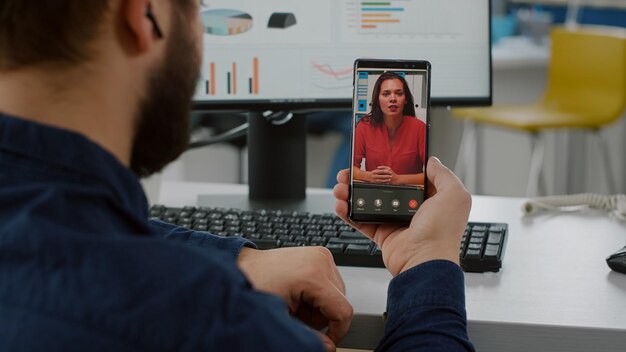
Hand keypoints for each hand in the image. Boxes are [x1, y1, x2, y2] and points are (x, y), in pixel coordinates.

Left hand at [237, 246, 352, 350]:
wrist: (244, 266)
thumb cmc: (255, 286)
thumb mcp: (282, 317)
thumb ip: (308, 334)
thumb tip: (329, 347)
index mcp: (313, 275)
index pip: (343, 310)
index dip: (338, 331)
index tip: (327, 340)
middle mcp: (321, 260)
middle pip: (340, 302)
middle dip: (321, 315)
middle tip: (296, 312)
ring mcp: (321, 255)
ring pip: (337, 292)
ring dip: (320, 303)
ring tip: (296, 300)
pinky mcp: (320, 254)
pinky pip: (331, 281)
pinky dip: (319, 291)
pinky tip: (300, 291)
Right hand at [334, 157, 470, 275]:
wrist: (425, 261)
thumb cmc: (442, 231)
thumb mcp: (453, 195)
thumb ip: (443, 175)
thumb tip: (432, 161)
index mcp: (429, 198)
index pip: (407, 176)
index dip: (392, 166)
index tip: (376, 157)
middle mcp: (412, 209)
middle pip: (382, 187)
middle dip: (365, 178)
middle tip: (351, 172)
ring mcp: (395, 222)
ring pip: (368, 202)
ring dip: (352, 193)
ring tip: (341, 186)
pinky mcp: (382, 235)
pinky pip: (361, 221)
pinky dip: (348, 213)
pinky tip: (341, 204)